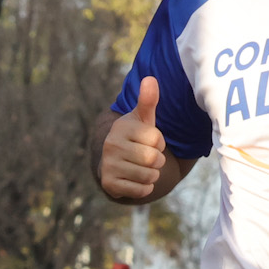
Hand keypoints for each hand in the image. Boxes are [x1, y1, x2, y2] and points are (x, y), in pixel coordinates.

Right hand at [99, 78, 169, 202]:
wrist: (113, 161)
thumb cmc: (134, 136)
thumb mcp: (142, 118)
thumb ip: (148, 100)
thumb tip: (151, 79)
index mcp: (121, 127)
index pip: (157, 139)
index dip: (159, 143)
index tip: (149, 141)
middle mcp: (112, 145)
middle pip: (153, 159)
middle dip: (157, 161)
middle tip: (148, 157)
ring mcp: (108, 165)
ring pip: (149, 175)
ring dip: (152, 174)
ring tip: (143, 168)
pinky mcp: (110, 184)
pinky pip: (141, 190)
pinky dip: (145, 187)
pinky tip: (137, 180)